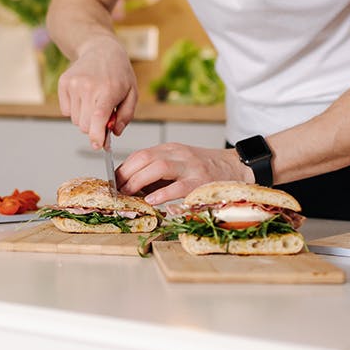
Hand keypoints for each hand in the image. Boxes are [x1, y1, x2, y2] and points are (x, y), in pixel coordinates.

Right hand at [57, 37, 137, 147]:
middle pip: (84, 125)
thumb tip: (114, 133)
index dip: (97, 135)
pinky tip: (84, 96)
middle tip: (103, 115)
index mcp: (108, 90)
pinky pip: (65, 111)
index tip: (98, 145)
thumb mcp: (132, 93)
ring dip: (84, 117)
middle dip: (93, 127)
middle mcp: (88, 87)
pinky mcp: (63, 83)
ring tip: (94, 101)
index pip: (98, 118)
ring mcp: (73, 84)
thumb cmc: (119, 73)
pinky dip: (74, 110)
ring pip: (74, 120)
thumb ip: (125, 116)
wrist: (100, 49)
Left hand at [116, 143, 250, 205]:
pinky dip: (163, 193)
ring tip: (130, 194)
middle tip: (119, 191)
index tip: (115, 183)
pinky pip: (178, 186)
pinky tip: (152, 201)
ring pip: (158, 167)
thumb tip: (131, 187)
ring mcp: (190, 167)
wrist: (234, 168)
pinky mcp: (200, 182)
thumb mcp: (178, 164)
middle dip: (127, 175)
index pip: (140, 154)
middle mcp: (178, 154)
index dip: (124, 169)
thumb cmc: (203, 169)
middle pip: (145, 158)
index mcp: (170, 149)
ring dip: (139, 181)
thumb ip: (158, 172)